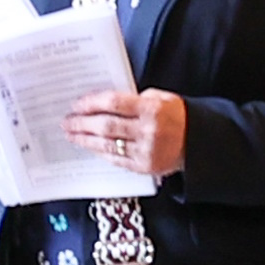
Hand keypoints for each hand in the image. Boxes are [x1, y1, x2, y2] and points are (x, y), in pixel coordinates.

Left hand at [62, 87, 185, 176]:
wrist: (198, 142)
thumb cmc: (177, 116)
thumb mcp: (161, 98)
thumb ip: (135, 99)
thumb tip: (104, 102)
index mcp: (152, 109)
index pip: (114, 103)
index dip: (92, 103)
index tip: (77, 104)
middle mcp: (148, 131)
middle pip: (106, 126)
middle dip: (82, 123)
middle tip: (67, 121)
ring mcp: (145, 151)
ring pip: (107, 145)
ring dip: (85, 140)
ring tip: (72, 134)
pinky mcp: (143, 167)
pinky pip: (116, 159)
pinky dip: (100, 152)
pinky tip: (90, 146)